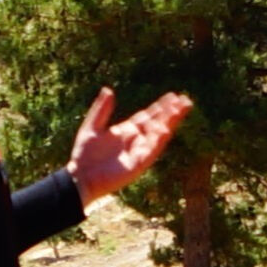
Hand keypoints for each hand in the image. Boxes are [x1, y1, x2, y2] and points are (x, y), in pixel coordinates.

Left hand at [68, 87, 194, 202]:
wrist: (81, 176)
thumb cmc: (84, 154)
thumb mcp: (91, 127)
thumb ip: (101, 110)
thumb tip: (108, 90)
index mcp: (126, 130)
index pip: (148, 116)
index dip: (160, 107)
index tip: (173, 96)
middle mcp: (136, 140)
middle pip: (158, 123)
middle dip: (171, 112)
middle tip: (186, 100)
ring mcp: (139, 151)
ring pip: (159, 134)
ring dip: (170, 123)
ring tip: (181, 110)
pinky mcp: (139, 164)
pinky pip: (152, 150)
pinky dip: (159, 140)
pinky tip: (166, 129)